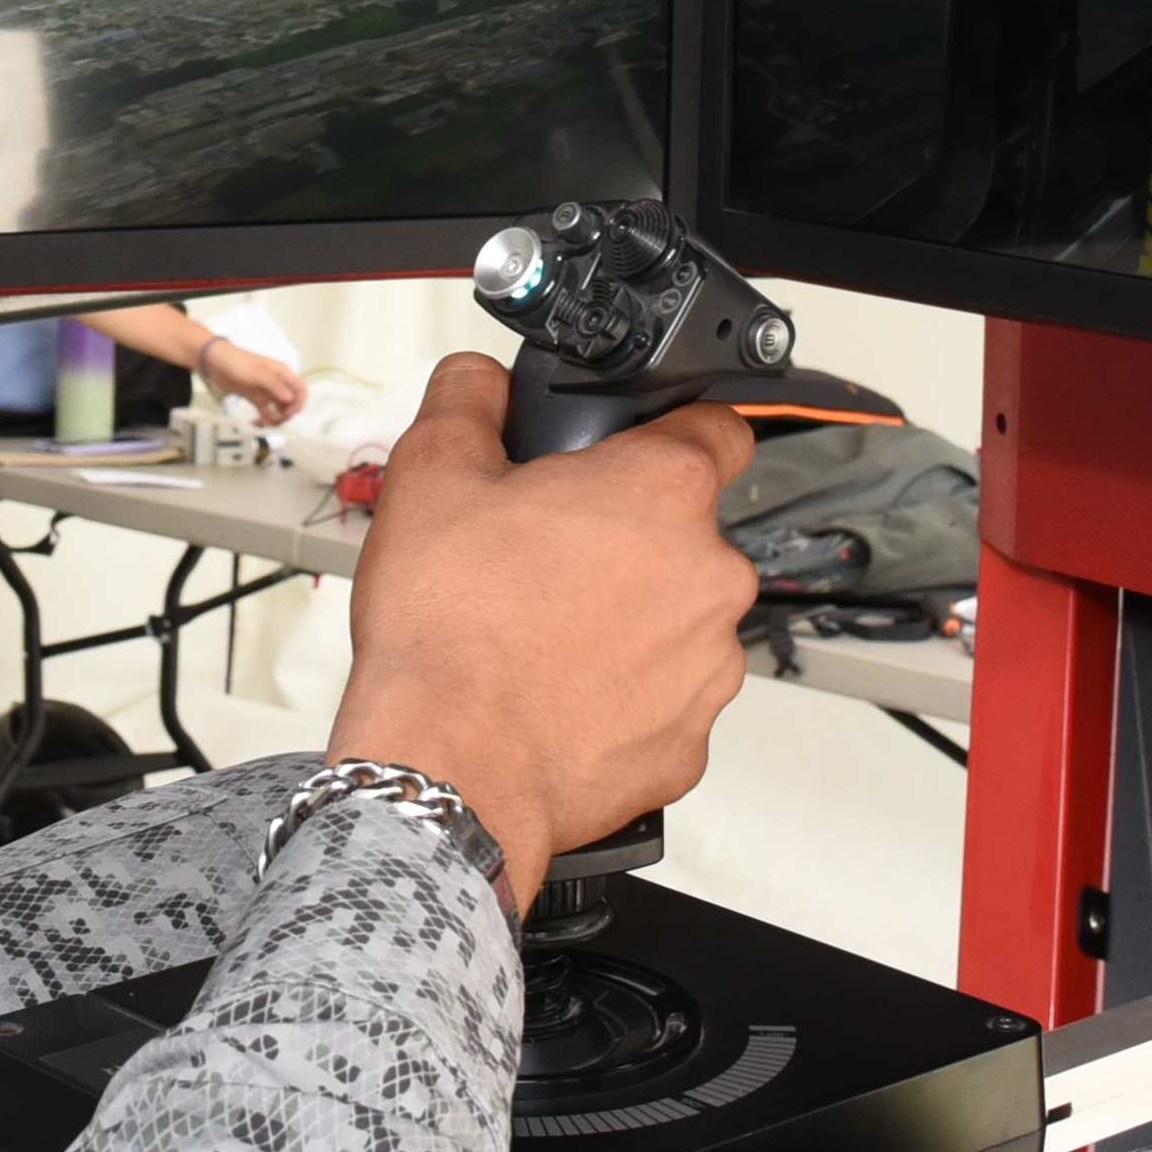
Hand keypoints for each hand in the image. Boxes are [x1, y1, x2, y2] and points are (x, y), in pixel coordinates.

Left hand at [194, 335, 309, 422]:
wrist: (215, 363)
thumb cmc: (236, 361)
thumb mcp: (257, 373)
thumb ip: (275, 385)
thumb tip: (290, 398)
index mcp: (282, 373)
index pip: (300, 390)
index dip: (298, 403)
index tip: (287, 412)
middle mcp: (277, 383)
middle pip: (291, 403)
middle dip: (285, 414)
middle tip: (272, 418)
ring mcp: (267, 392)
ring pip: (279, 410)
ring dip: (274, 419)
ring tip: (262, 421)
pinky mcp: (256, 398)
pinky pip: (266, 412)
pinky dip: (264, 419)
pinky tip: (256, 422)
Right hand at [330, 352, 753, 911]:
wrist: (448, 769)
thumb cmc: (449, 634)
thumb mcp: (431, 476)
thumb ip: (467, 401)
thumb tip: (480, 382)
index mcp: (662, 490)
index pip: (720, 427)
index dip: (671, 431)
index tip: (635, 452)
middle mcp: (709, 575)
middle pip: (684, 534)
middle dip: (625, 540)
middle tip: (546, 558)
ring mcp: (709, 666)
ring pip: (677, 621)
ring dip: (627, 621)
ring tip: (540, 636)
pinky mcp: (691, 742)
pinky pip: (664, 702)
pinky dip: (622, 698)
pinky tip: (555, 696)